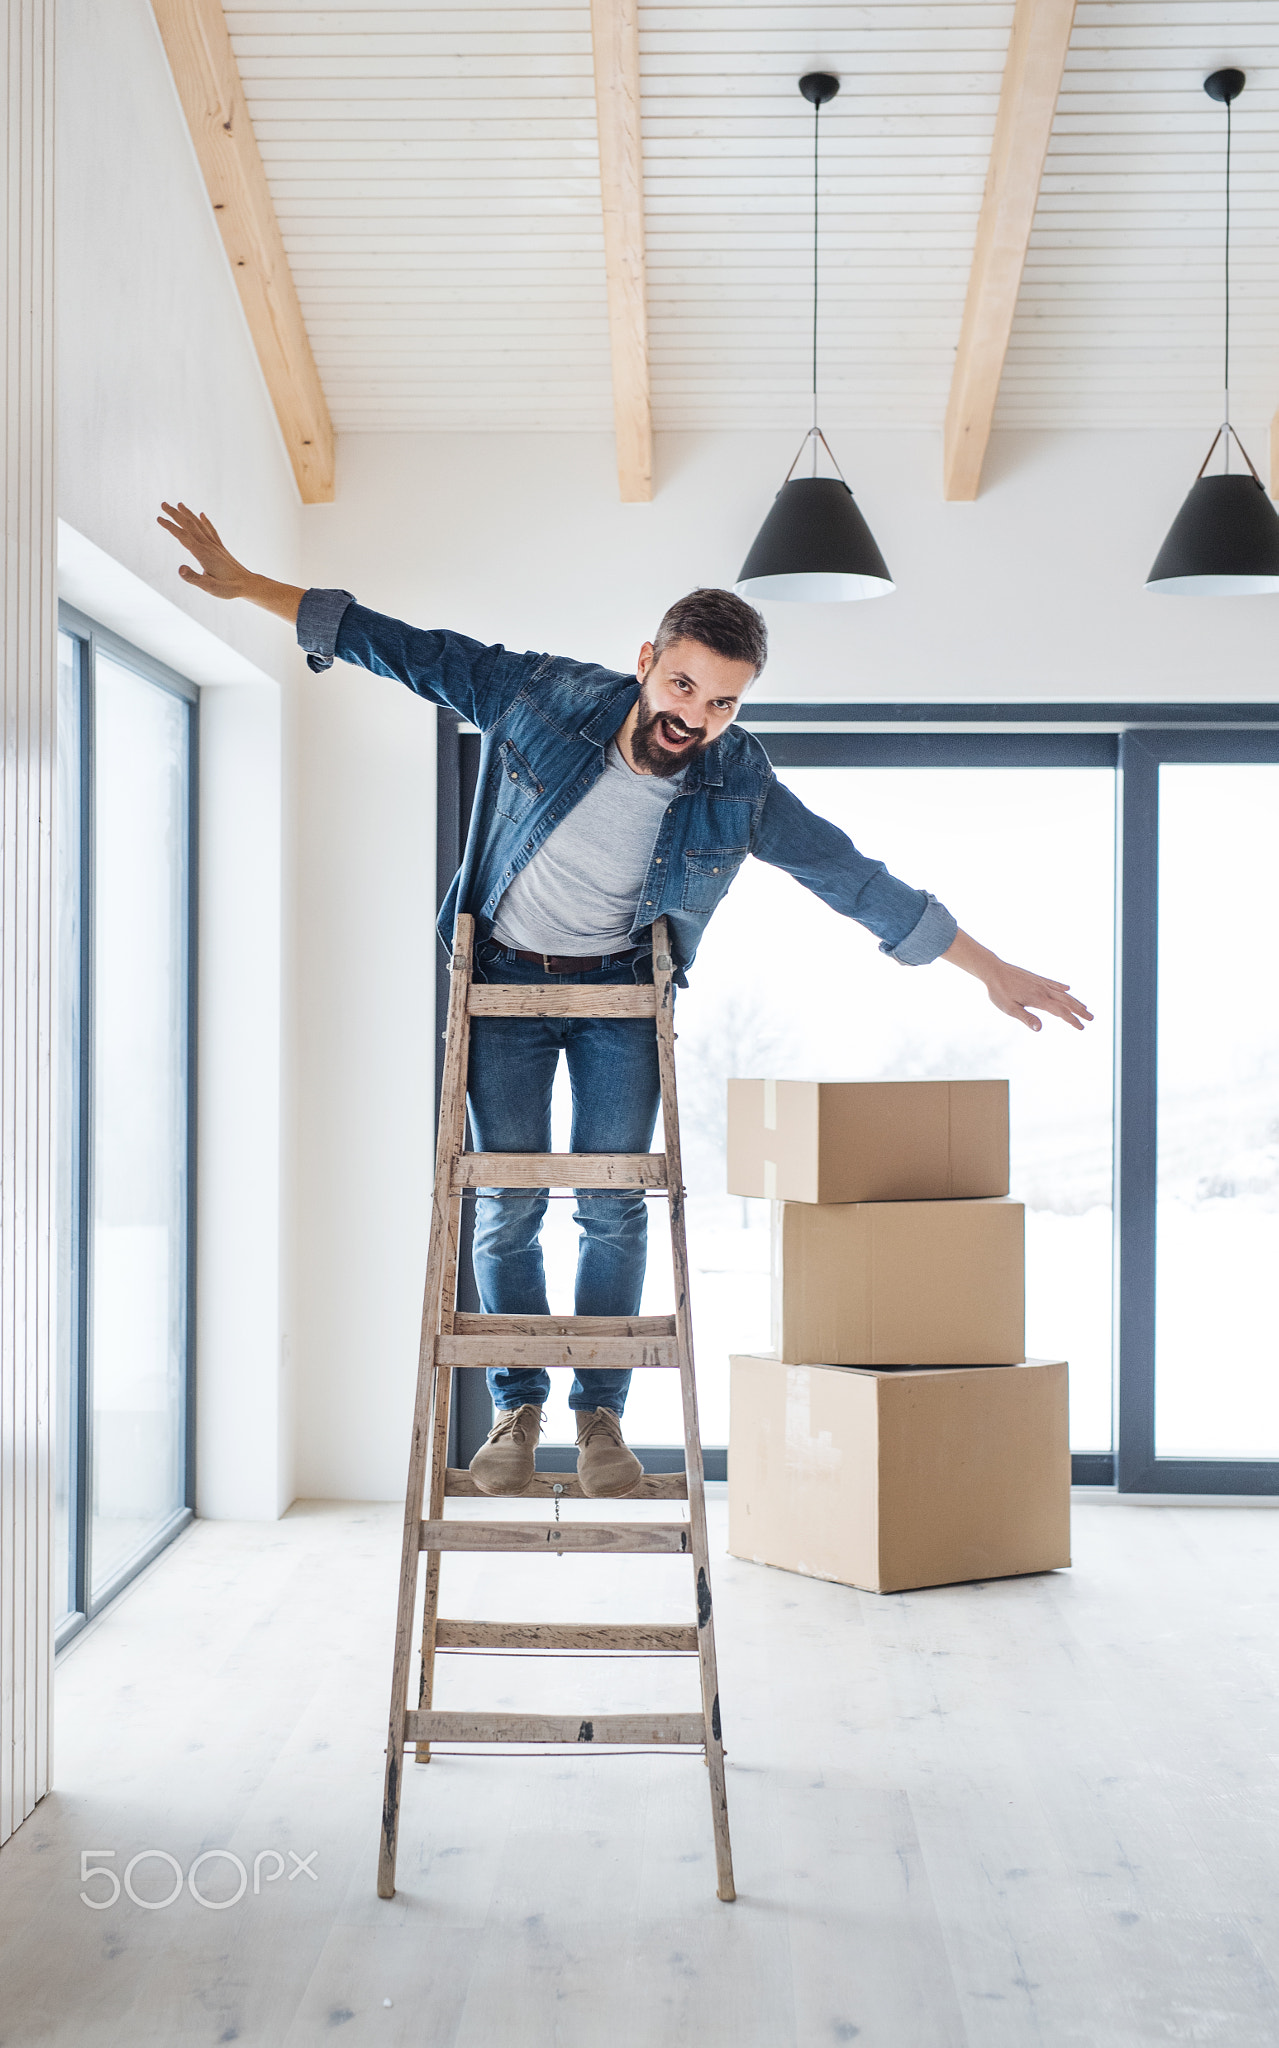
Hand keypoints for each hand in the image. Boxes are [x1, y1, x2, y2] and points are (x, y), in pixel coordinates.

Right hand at [156, 502, 303, 623]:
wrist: (248, 585)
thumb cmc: (228, 588)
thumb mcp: (209, 587)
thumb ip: (193, 578)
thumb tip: (179, 569)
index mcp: (203, 554)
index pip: (183, 536)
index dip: (170, 527)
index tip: (158, 518)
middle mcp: (209, 546)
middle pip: (190, 525)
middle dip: (175, 514)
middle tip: (163, 504)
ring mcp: (215, 545)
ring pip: (199, 525)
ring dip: (188, 514)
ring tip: (179, 505)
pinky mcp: (220, 548)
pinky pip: (211, 530)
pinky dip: (205, 521)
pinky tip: (202, 515)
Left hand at [980, 958, 1092, 1033]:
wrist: (994, 970)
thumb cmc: (999, 991)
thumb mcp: (1009, 1008)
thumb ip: (1026, 1018)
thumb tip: (1040, 1029)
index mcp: (1038, 999)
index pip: (1061, 1012)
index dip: (1072, 1020)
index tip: (1082, 1028)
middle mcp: (1043, 990)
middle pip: (1067, 1001)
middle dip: (1080, 1010)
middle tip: (1092, 1019)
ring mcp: (1041, 983)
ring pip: (1063, 992)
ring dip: (1075, 1001)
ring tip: (1084, 1007)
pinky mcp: (1036, 978)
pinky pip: (1053, 983)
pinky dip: (1062, 987)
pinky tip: (1068, 988)